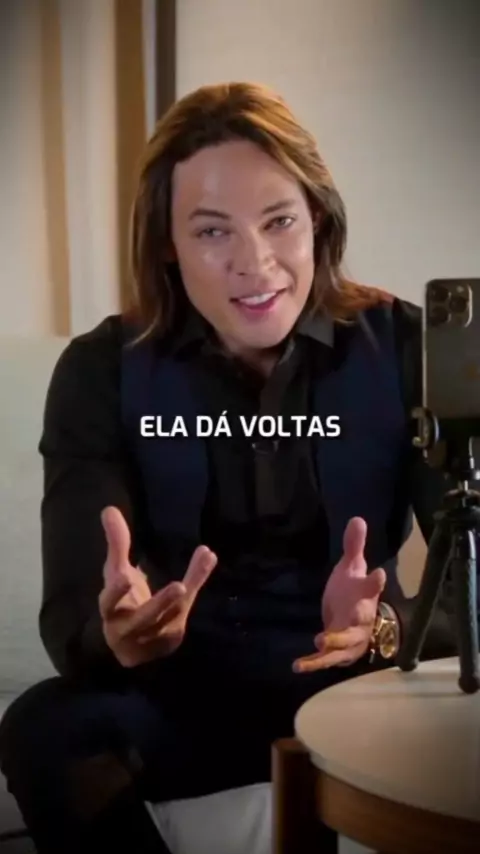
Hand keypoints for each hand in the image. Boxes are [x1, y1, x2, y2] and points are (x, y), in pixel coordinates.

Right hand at [99, 506, 216, 666]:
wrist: (131, 646)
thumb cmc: (123, 603)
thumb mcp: (118, 574)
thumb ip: (118, 545)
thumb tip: (109, 510)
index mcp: (111, 610)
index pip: (110, 603)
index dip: (117, 592)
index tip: (125, 577)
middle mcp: (129, 628)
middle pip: (145, 618)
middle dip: (161, 603)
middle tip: (180, 587)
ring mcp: (151, 639)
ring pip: (170, 619)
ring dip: (182, 600)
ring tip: (195, 574)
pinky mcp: (169, 642)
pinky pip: (183, 616)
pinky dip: (195, 590)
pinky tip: (206, 562)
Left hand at [293, 517, 385, 672]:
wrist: (356, 618)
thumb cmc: (353, 590)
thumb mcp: (351, 567)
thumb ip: (353, 546)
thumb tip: (356, 518)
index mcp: (364, 594)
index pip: (372, 585)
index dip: (376, 580)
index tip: (379, 572)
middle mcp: (361, 618)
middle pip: (361, 619)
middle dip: (356, 620)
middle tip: (353, 613)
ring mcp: (351, 637)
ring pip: (346, 644)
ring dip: (334, 644)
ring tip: (319, 641)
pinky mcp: (338, 651)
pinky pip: (328, 658)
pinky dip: (314, 662)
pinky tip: (298, 665)